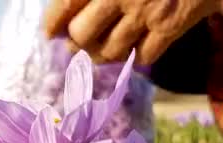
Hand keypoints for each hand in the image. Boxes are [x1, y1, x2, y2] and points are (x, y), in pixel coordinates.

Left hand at [45, 0, 219, 64]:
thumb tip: (72, 0)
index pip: (64, 6)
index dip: (53, 22)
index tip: (50, 31)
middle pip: (82, 35)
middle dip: (75, 42)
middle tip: (74, 43)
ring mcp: (145, 16)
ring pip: (111, 51)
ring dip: (100, 54)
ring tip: (98, 52)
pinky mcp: (172, 27)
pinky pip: (145, 56)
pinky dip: (135, 57)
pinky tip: (133, 51)